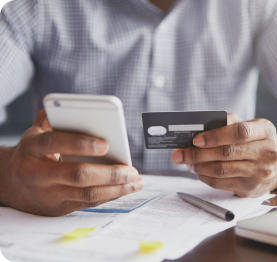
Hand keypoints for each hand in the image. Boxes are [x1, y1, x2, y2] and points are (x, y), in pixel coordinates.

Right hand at [0, 109, 142, 215]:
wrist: (8, 184)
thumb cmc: (31, 153)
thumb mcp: (35, 132)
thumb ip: (53, 118)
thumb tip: (74, 106)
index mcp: (32, 148)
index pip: (55, 143)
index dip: (80, 143)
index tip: (106, 144)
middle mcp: (38, 173)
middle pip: (77, 175)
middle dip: (109, 173)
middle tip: (131, 169)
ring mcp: (48, 194)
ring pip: (87, 194)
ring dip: (116, 189)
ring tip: (135, 182)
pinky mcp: (58, 208)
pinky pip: (88, 203)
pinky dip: (110, 196)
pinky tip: (124, 189)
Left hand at [171, 114, 276, 196]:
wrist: (272, 166)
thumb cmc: (253, 142)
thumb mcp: (246, 126)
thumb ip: (226, 123)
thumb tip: (198, 129)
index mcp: (266, 130)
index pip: (240, 132)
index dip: (216, 136)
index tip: (196, 140)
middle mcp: (268, 152)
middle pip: (227, 153)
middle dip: (198, 154)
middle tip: (180, 153)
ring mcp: (261, 172)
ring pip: (221, 170)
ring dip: (199, 166)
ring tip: (188, 162)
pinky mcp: (251, 188)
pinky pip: (221, 183)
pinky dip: (205, 177)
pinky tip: (199, 171)